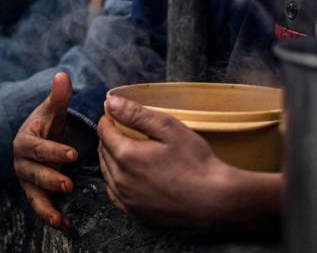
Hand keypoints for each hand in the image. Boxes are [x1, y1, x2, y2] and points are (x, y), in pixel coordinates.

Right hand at [13, 73, 78, 230]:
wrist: (34, 141)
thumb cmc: (46, 125)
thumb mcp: (51, 110)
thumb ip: (58, 96)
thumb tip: (63, 75)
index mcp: (25, 141)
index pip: (38, 147)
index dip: (53, 151)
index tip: (73, 154)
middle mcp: (22, 163)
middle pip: (34, 173)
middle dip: (51, 180)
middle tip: (69, 185)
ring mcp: (27, 180)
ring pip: (34, 195)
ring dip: (46, 206)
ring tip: (59, 218)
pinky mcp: (34, 193)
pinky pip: (40, 207)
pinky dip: (50, 217)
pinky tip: (64, 225)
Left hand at [97, 95, 281, 229]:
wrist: (214, 200)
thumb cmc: (196, 162)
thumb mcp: (169, 129)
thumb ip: (136, 114)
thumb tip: (110, 103)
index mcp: (126, 155)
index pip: (104, 131)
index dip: (109, 119)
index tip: (117, 115)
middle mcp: (120, 180)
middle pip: (103, 151)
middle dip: (110, 137)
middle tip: (124, 130)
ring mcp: (126, 199)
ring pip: (107, 173)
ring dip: (112, 159)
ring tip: (128, 150)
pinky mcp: (135, 213)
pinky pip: (115, 193)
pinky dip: (117, 181)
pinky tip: (130, 175)